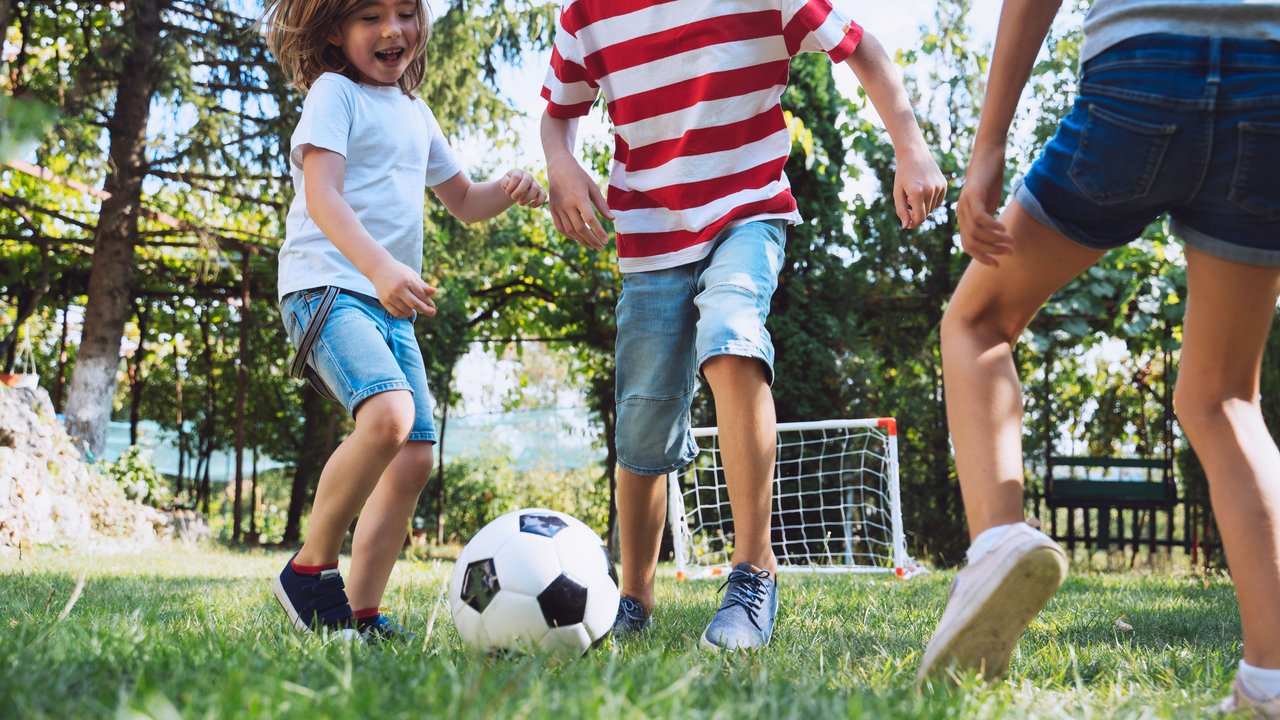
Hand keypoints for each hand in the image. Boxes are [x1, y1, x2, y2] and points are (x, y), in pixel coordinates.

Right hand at [369, 258, 436, 318]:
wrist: (379, 268)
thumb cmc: (399, 271)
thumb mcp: (412, 275)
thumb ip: (422, 285)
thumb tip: (435, 292)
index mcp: (407, 281)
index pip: (421, 295)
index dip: (428, 303)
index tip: (433, 307)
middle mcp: (398, 289)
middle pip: (414, 304)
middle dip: (425, 310)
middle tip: (432, 313)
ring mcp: (390, 296)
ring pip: (406, 310)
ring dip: (413, 311)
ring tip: (416, 308)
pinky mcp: (384, 301)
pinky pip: (396, 313)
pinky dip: (404, 315)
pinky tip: (408, 311)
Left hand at [499, 168, 547, 207]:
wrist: (513, 189)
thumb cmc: (508, 185)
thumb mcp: (503, 182)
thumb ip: (505, 181)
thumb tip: (509, 183)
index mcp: (518, 172)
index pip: (517, 177)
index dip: (511, 186)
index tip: (507, 192)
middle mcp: (528, 176)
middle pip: (527, 180)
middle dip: (519, 191)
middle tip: (513, 198)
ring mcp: (535, 183)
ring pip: (536, 188)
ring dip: (527, 198)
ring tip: (520, 203)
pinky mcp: (539, 191)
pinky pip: (544, 196)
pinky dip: (539, 202)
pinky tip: (532, 206)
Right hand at [546, 156, 613, 250]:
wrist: (559, 168)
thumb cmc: (579, 176)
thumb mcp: (592, 187)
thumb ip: (602, 204)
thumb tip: (612, 219)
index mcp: (579, 197)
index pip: (590, 219)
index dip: (598, 231)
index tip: (606, 240)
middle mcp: (567, 204)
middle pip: (580, 228)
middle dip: (591, 240)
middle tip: (600, 247)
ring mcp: (558, 208)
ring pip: (570, 230)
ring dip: (581, 240)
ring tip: (591, 245)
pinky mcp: (552, 210)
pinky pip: (560, 227)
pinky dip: (569, 235)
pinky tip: (578, 238)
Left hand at [893, 145, 947, 229]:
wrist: (914, 154)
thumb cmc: (902, 174)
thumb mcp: (898, 193)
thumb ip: (901, 210)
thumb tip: (906, 226)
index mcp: (917, 193)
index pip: (920, 217)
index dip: (913, 223)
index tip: (908, 224)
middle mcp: (930, 190)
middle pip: (926, 213)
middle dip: (916, 214)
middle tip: (908, 206)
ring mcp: (939, 187)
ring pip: (932, 208)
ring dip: (923, 207)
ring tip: (914, 196)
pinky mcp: (944, 184)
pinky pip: (938, 201)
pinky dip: (931, 201)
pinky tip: (923, 192)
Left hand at [956, 144, 1013, 266]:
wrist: (988, 153)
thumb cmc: (990, 178)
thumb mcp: (989, 202)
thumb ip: (990, 219)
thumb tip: (997, 236)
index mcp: (964, 217)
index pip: (968, 245)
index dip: (981, 257)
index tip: (997, 264)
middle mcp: (961, 212)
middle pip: (971, 242)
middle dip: (991, 251)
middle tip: (1009, 251)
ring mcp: (965, 203)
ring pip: (975, 232)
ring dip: (994, 240)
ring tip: (1010, 241)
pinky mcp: (973, 194)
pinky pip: (980, 217)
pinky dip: (992, 226)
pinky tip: (1004, 227)